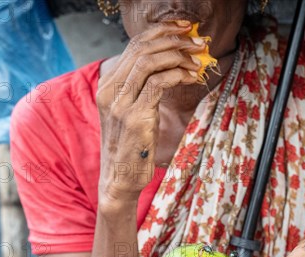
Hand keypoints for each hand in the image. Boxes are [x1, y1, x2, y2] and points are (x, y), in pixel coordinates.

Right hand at [96, 21, 204, 209]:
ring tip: (197, 61)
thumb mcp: (130, 112)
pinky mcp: (136, 117)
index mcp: (107, 85)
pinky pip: (160, 84)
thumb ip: (140, 88)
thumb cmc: (131, 146)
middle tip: (196, 43)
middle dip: (173, 39)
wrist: (119, 178)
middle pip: (141, 48)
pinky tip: (191, 78)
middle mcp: (110, 90)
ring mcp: (121, 103)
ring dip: (179, 56)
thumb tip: (167, 65)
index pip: (133, 46)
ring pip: (150, 62)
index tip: (182, 30)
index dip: (160, 32)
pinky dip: (179, 75)